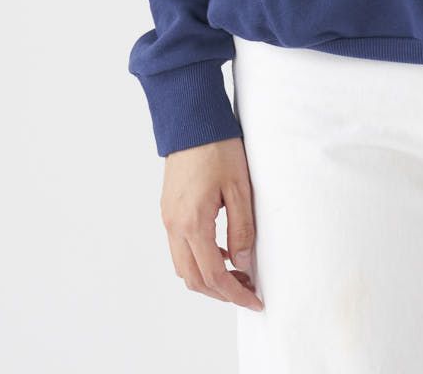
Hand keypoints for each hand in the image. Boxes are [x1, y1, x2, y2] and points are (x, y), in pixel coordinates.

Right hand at [160, 136, 262, 310]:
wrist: (191, 121)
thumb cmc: (218, 148)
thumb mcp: (239, 188)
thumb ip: (242, 228)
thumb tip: (243, 263)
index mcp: (192, 223)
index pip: (212, 275)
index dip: (235, 293)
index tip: (254, 300)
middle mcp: (174, 226)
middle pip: (193, 279)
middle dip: (221, 292)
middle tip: (248, 291)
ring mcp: (168, 219)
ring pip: (184, 266)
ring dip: (208, 278)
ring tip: (238, 274)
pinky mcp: (169, 210)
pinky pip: (180, 248)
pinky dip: (200, 259)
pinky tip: (223, 251)